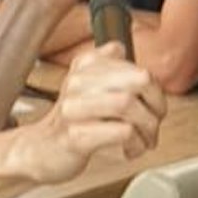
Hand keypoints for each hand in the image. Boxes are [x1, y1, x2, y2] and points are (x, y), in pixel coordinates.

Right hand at [14, 42, 162, 183]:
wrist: (40, 150)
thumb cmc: (70, 122)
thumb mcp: (85, 86)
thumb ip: (103, 63)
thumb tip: (119, 47)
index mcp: (85, 66)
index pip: (138, 68)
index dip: (155, 90)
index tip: (152, 107)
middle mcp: (78, 82)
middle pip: (139, 80)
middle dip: (157, 105)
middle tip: (154, 122)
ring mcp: (75, 108)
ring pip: (129, 104)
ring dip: (147, 126)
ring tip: (144, 139)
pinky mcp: (77, 136)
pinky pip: (121, 132)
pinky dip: (135, 143)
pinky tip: (130, 149)